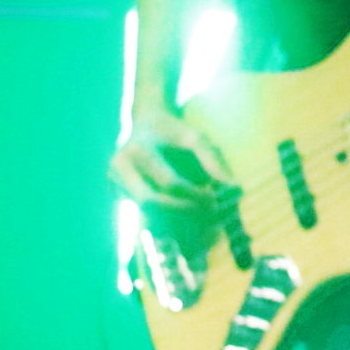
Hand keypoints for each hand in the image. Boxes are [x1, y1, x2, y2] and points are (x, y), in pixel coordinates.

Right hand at [108, 109, 237, 212]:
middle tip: (209, 215)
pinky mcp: (118, 195)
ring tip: (202, 221)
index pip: (169, 183)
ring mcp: (114, 184)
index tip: (217, 201)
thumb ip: (212, 162)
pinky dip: (166, 222)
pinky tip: (187, 224)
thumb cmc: (173, 131)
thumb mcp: (195, 138)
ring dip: (174, 222)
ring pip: (144, 214)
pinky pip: (143, 215)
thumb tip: (234, 190)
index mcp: (138, 151)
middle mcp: (119, 170)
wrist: (144, 124)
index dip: (195, 195)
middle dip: (182, 212)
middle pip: (150, 203)